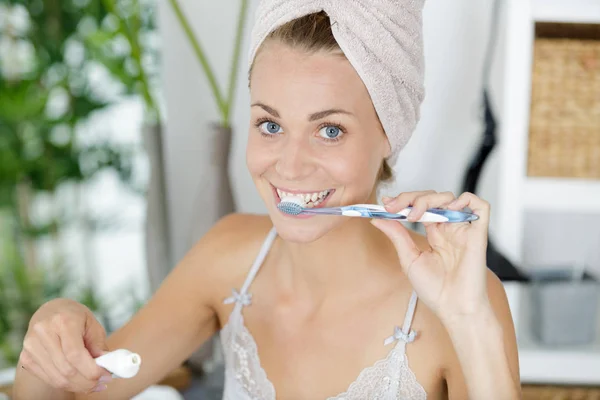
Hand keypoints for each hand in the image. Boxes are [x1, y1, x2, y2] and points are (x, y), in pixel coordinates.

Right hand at [19, 298, 111, 392]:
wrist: (50, 311)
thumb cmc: (75, 317)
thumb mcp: (92, 324)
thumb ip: (99, 345)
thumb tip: (106, 367)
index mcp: (63, 321)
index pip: (75, 354)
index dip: (91, 370)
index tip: (106, 375)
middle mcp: (43, 333)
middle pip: (66, 369)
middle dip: (87, 381)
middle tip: (102, 383)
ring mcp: (31, 346)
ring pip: (57, 378)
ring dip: (78, 386)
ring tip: (94, 385)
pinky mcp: (26, 357)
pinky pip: (48, 379)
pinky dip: (66, 385)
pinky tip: (79, 383)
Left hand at [371, 191, 490, 322]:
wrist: (454, 309)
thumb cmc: (435, 290)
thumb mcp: (409, 259)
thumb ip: (396, 236)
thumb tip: (378, 218)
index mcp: (434, 233)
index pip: (419, 206)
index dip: (403, 200)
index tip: (385, 203)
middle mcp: (448, 228)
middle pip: (432, 197)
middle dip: (410, 197)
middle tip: (394, 207)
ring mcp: (463, 229)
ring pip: (450, 197)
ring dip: (429, 199)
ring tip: (415, 215)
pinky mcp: (478, 233)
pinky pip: (480, 205)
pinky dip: (464, 200)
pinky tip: (447, 210)